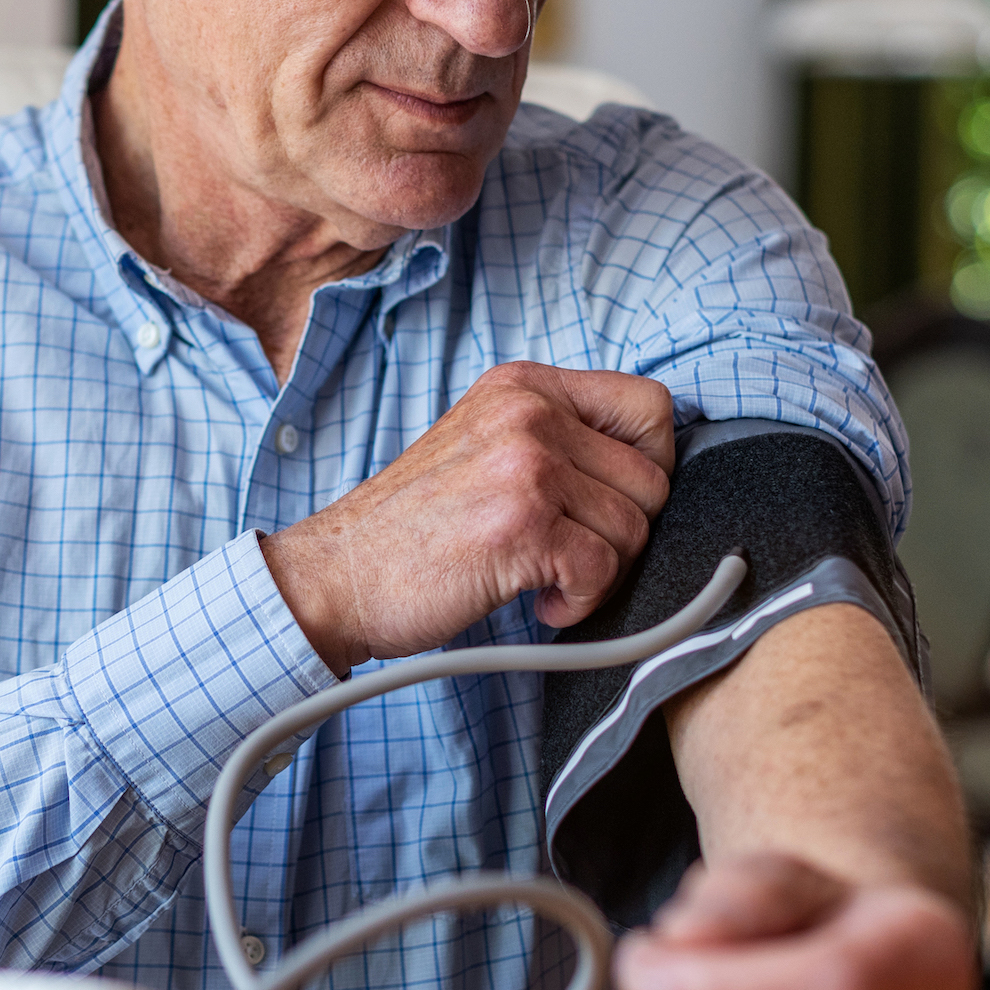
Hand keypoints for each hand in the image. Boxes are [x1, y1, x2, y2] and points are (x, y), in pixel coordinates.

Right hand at [261, 363, 672, 672]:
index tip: (609, 503)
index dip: (650, 464)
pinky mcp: (524, 525)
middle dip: (623, 532)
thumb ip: (555, 439)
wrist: (338, 575)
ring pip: (636, 529)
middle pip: (652, 478)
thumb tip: (649, 471)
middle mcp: (529, 412)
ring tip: (543, 578)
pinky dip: (579, 604)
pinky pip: (604, 571)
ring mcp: (527, 465)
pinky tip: (537, 601)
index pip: (650, 404)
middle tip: (569, 554)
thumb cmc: (413, 528)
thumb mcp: (483, 445)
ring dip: (599, 574)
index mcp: (523, 386)